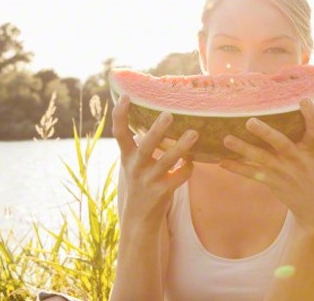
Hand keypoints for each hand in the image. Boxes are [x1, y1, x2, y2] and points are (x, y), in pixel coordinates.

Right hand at [112, 95, 198, 224]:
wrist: (139, 218)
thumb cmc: (140, 183)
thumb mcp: (134, 164)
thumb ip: (139, 145)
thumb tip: (150, 118)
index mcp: (127, 157)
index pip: (119, 133)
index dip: (120, 114)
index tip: (126, 96)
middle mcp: (136, 167)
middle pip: (145, 146)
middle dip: (156, 131)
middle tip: (168, 114)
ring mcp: (149, 180)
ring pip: (167, 161)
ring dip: (181, 147)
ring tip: (194, 133)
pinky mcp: (162, 192)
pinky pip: (180, 176)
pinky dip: (188, 167)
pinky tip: (192, 161)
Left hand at [218, 98, 313, 234]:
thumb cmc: (313, 173)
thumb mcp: (313, 154)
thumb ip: (302, 137)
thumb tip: (285, 112)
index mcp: (311, 149)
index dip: (311, 115)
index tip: (304, 99)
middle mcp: (298, 159)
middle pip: (281, 143)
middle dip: (266, 133)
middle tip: (249, 121)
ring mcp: (285, 172)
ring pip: (262, 158)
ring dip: (243, 148)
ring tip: (227, 139)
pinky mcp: (274, 182)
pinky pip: (253, 174)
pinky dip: (238, 168)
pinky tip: (222, 162)